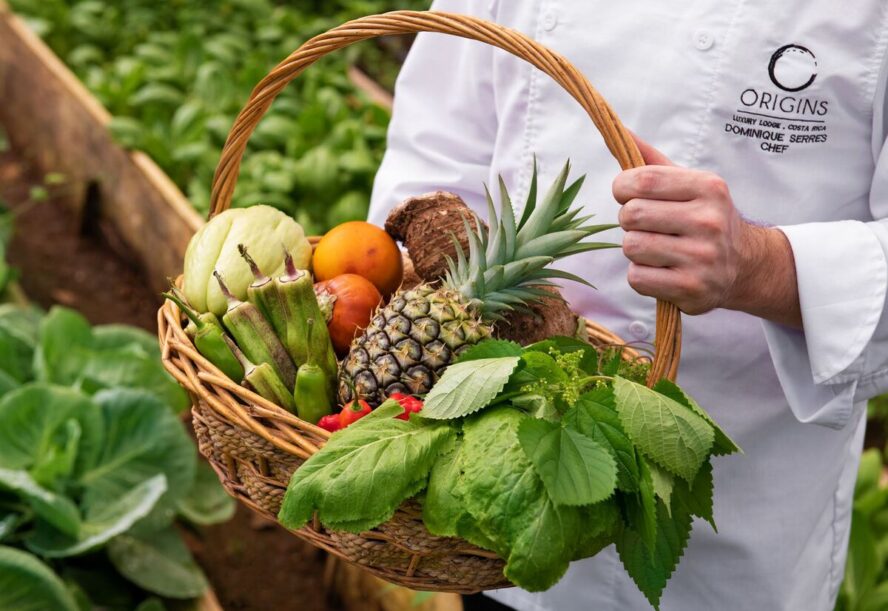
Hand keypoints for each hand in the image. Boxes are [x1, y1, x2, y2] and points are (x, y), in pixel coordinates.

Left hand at [612, 136, 800, 325]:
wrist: (744, 266)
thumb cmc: (703, 218)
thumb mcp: (689, 184)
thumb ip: (652, 160)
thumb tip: (617, 130)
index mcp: (708, 187)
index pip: (642, 180)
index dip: (622, 188)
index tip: (628, 195)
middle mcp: (709, 221)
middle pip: (631, 215)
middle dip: (629, 220)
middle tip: (646, 226)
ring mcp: (702, 257)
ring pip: (631, 247)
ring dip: (635, 249)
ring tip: (657, 248)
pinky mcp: (692, 289)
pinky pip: (637, 277)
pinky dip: (641, 275)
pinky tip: (662, 270)